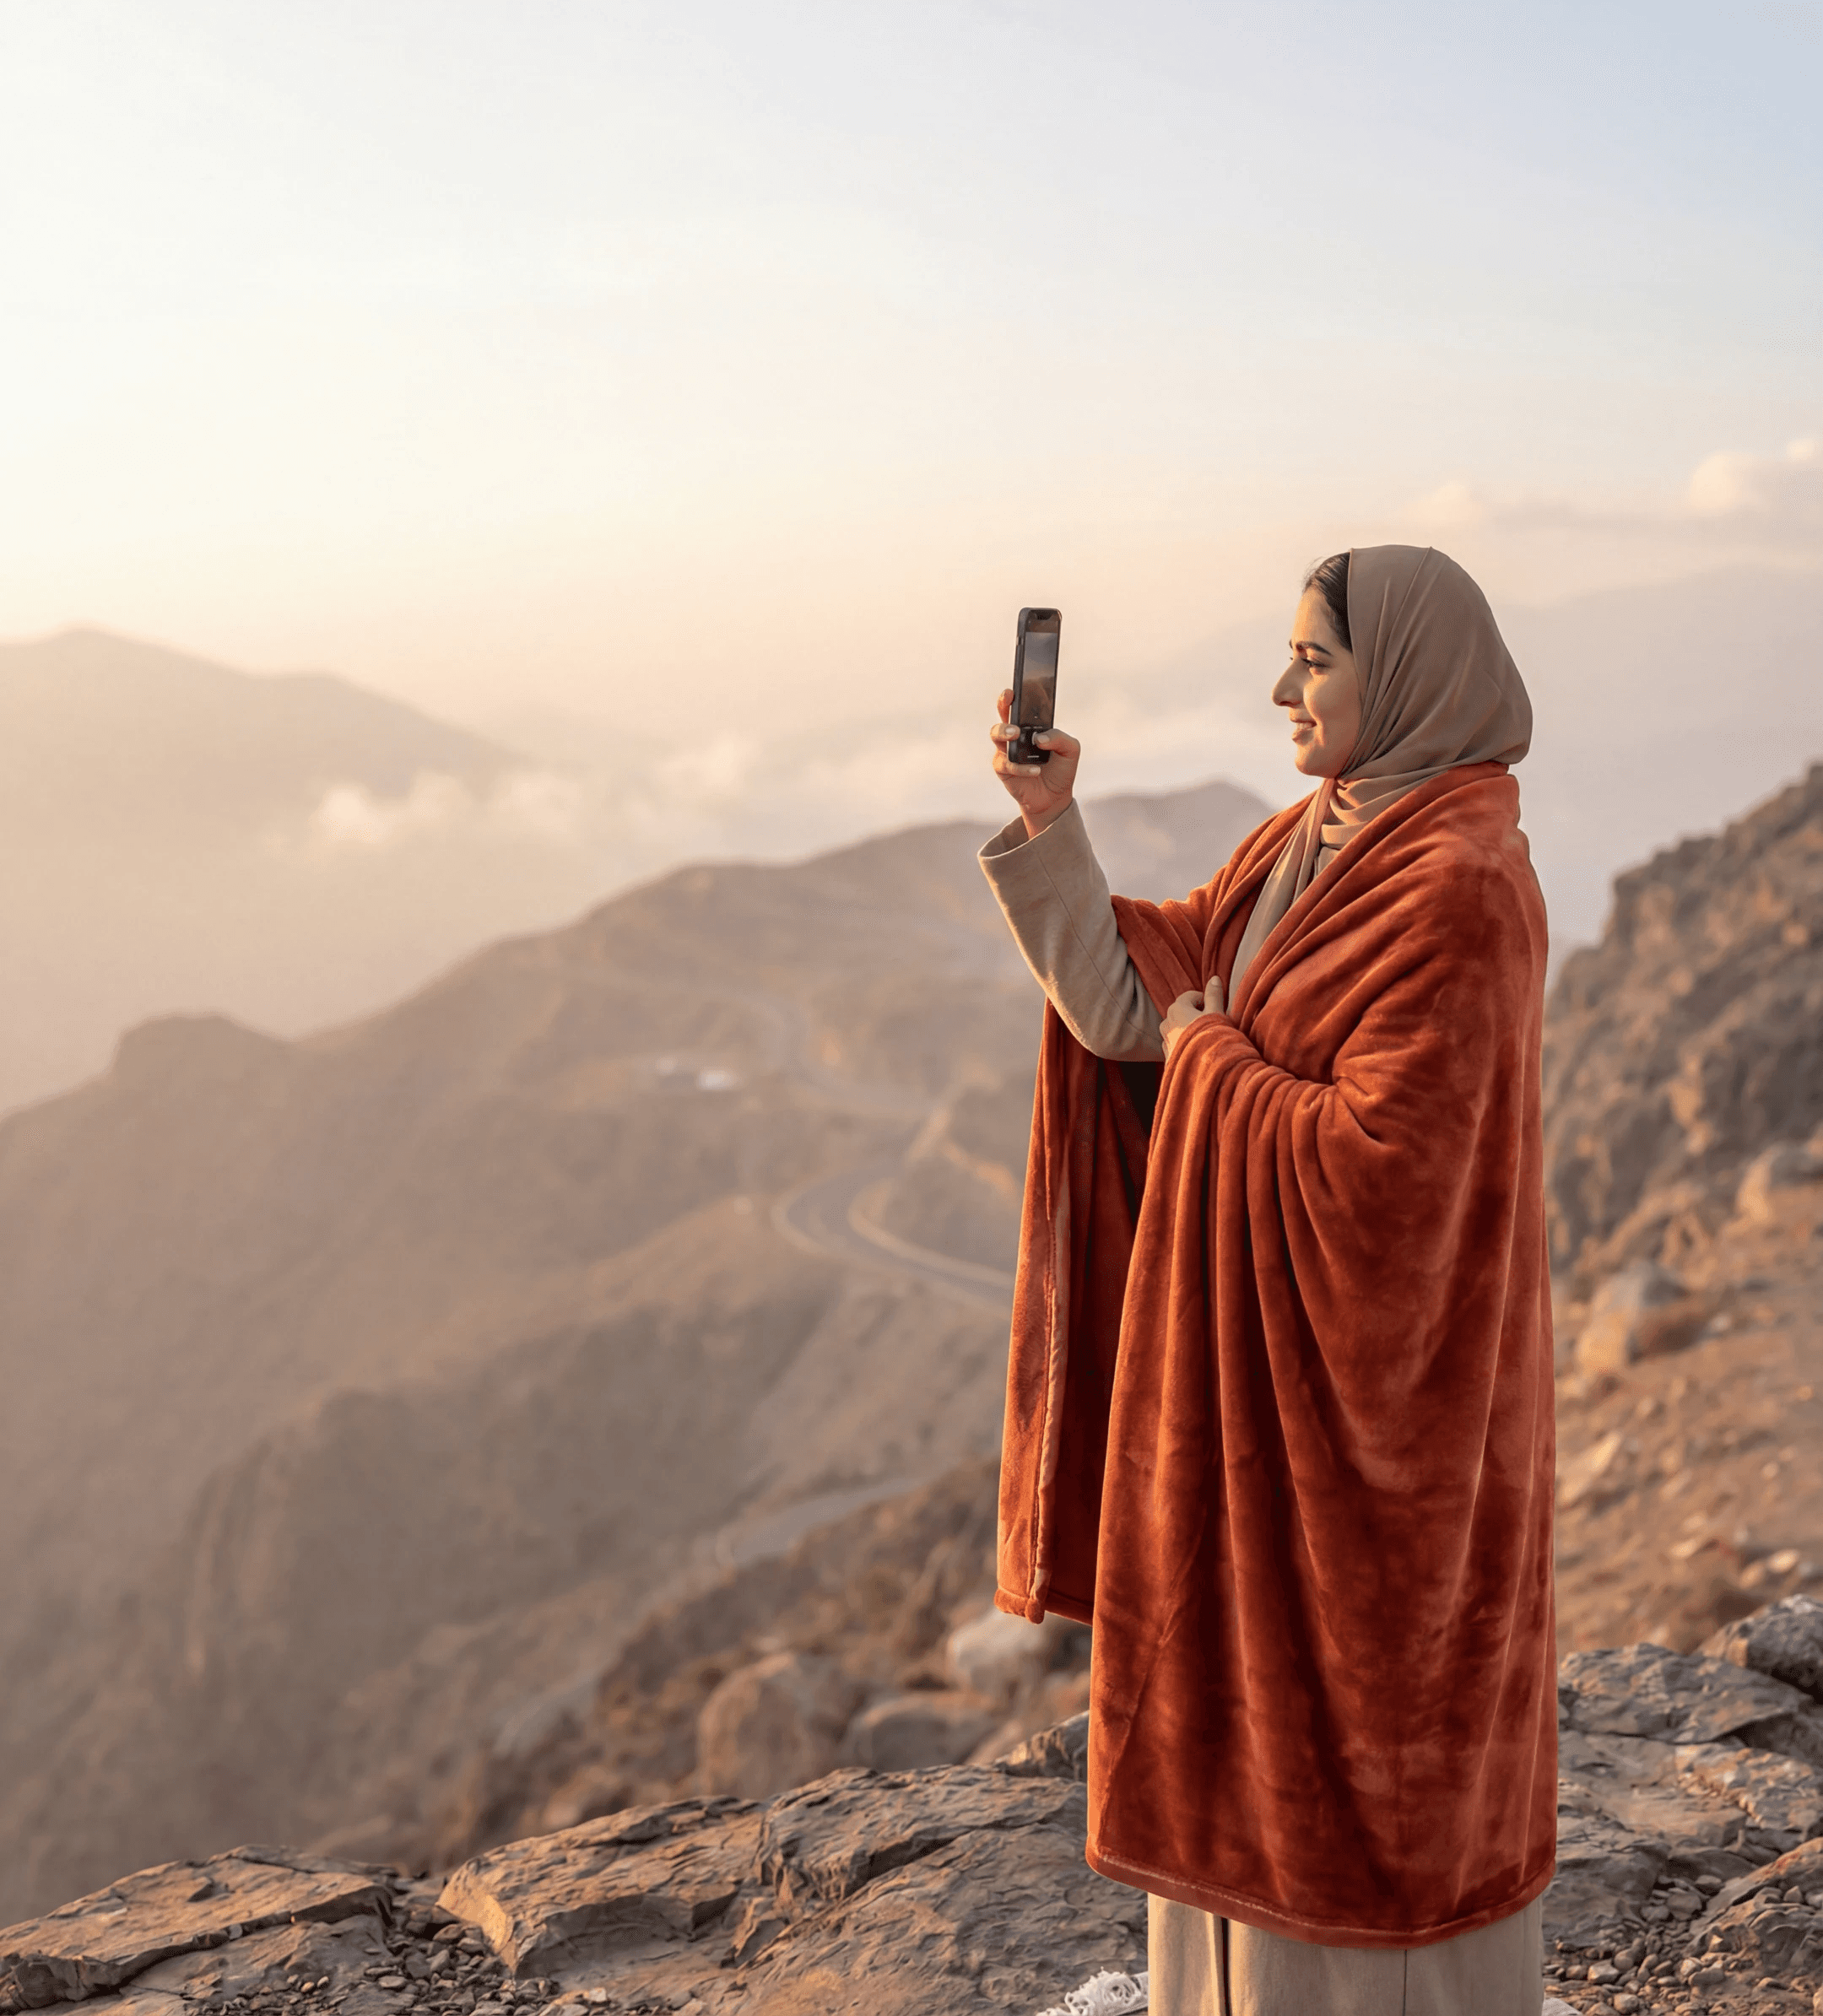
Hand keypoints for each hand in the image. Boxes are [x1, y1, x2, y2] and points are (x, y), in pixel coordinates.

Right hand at [990, 688, 1079, 838]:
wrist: (1055, 798)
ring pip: (996, 734)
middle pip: (1003, 715)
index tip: (1017, 686)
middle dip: (1003, 705)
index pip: (1022, 706)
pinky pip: (1006, 763)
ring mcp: (1007, 751)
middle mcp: (1016, 736)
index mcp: (1032, 727)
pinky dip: (1021, 767)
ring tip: (1015, 733)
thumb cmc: (1061, 769)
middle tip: (1009, 699)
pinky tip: (1035, 770)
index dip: (1017, 695)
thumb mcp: (1071, 750)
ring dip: (1004, 731)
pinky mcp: (1004, 769)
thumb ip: (1060, 738)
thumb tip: (1040, 737)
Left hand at [1161, 977, 1224, 1059]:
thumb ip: (1214, 995)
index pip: (1189, 996)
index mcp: (1177, 1009)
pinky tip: (1198, 1051)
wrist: (1204, 1070)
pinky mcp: (1167, 1057)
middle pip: (1181, 1012)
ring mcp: (1165, 1041)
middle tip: (1212, 1023)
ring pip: (1177, 1029)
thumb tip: (1214, 978)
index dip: (1204, 1000)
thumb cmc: (1212, 1039)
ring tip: (1205, 1038)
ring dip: (1188, 1030)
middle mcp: (1167, 1024)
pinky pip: (1176, 1045)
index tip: (1215, 1008)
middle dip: (1195, 1014)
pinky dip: (1184, 1044)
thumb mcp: (1217, 1014)